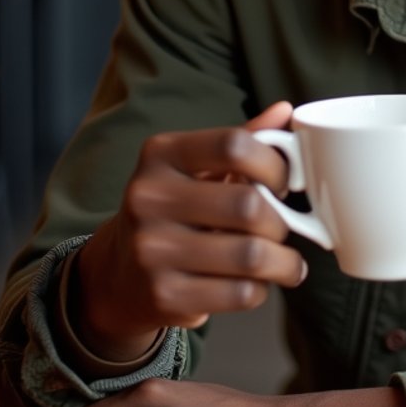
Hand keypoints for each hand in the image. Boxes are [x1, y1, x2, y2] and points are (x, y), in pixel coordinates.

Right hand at [71, 102, 307, 361]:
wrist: (120, 274)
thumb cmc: (176, 211)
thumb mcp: (199, 168)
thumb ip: (243, 141)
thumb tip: (285, 110)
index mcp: (161, 154)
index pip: (234, 145)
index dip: (274, 164)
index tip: (285, 183)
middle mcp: (148, 197)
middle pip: (249, 205)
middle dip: (282, 222)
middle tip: (284, 229)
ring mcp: (152, 249)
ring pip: (251, 255)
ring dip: (283, 262)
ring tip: (286, 263)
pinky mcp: (163, 295)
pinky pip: (241, 293)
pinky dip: (262, 290)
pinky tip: (256, 283)